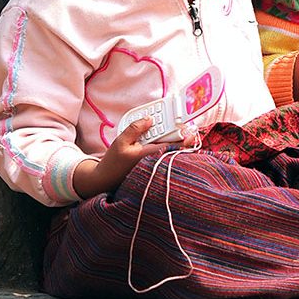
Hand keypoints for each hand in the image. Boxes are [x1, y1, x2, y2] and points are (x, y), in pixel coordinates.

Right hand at [73, 117, 197, 198]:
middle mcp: (154, 161)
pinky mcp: (150, 164)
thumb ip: (135, 129)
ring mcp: (153, 163)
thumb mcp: (121, 141)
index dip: (184, 139)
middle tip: (191, 128)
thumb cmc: (113, 162)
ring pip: (168, 149)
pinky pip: (162, 152)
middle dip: (182, 137)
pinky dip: (166, 144)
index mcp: (150, 155)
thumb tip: (150, 118)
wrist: (105, 180)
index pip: (172, 146)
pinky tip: (166, 137)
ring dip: (174, 140)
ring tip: (181, 130)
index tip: (193, 132)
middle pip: (173, 146)